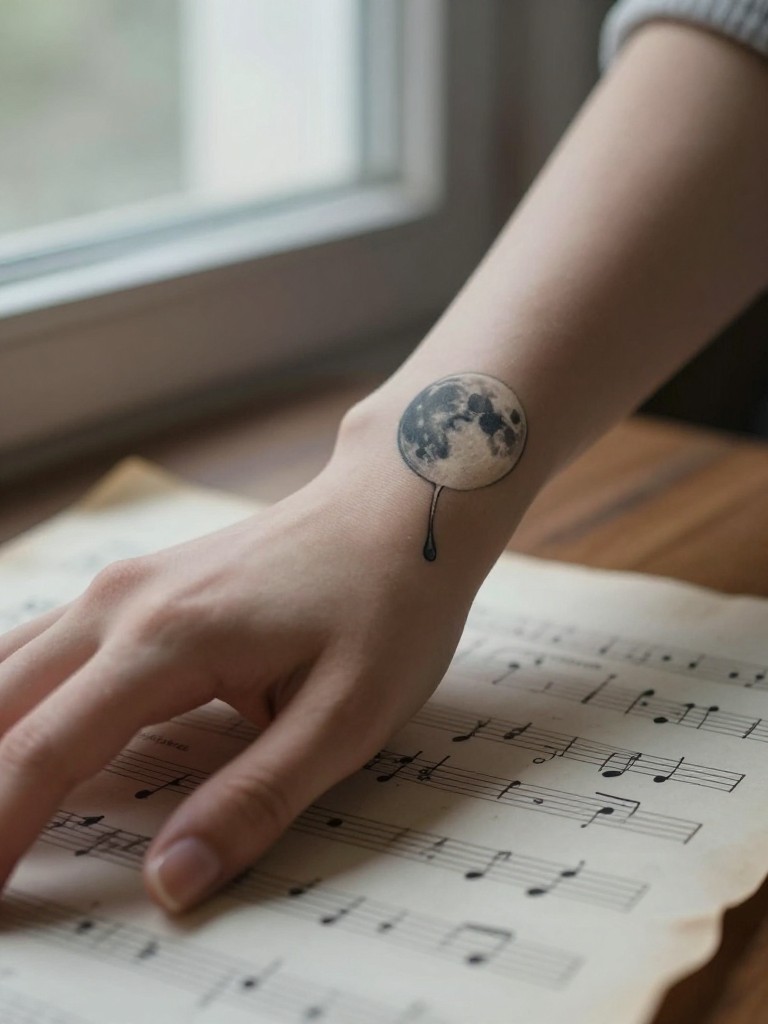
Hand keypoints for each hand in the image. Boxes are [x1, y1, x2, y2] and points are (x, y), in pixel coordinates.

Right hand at [0, 461, 475, 912]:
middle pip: (2, 708)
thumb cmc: (387, 601)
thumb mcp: (347, 717)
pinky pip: (43, 646)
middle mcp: (122, 604)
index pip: (45, 753)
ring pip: (9, 670)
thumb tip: (171, 881)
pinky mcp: (139, 586)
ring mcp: (124, 586)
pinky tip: (19, 736)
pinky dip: (15, 703)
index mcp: (168, 639)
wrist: (399, 506)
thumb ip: (254, 800)